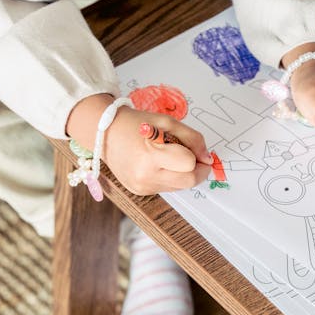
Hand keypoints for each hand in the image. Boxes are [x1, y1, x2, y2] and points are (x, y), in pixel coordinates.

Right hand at [66, 94, 212, 195]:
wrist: (105, 134)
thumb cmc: (137, 124)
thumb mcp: (168, 122)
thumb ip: (193, 139)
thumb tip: (208, 158)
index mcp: (151, 155)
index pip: (189, 164)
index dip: (197, 156)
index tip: (195, 150)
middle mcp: (145, 175)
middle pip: (188, 181)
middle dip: (197, 170)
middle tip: (195, 157)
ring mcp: (142, 186)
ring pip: (179, 187)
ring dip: (183, 174)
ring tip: (170, 157)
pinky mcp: (140, 192)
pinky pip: (167, 188)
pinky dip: (169, 177)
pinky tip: (158, 164)